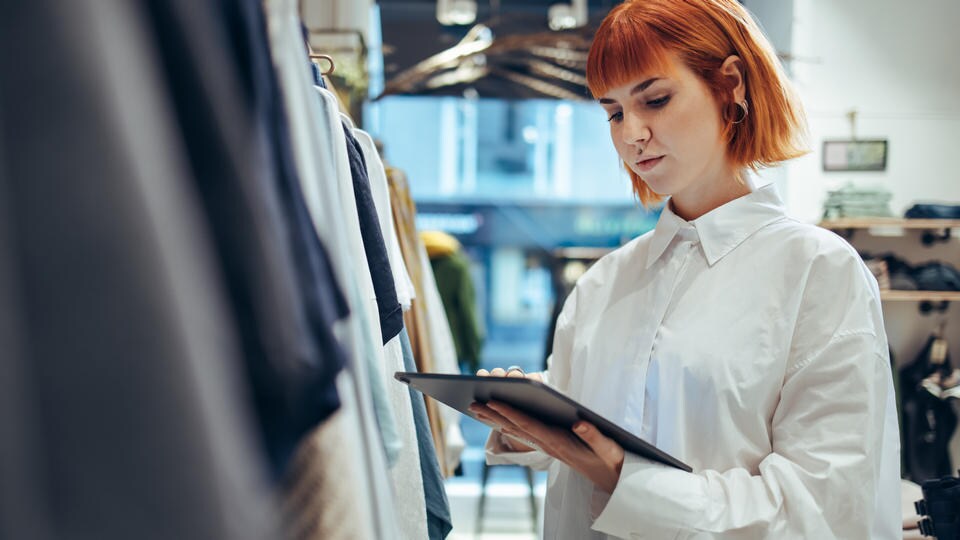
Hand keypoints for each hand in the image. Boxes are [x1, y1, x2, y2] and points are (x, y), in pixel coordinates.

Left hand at [469, 369, 624, 493]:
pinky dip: (508, 425)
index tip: (492, 401)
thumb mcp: (608, 447)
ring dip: (496, 419)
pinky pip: (524, 433)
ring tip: (477, 409)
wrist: (611, 478)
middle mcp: (548, 444)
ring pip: (516, 430)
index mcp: (558, 441)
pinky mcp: (549, 445)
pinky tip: (498, 420)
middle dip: (494, 414)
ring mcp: (546, 445)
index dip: (510, 412)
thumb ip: (594, 436)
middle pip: (515, 426)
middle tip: (471, 404)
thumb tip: (579, 424)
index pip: (528, 424)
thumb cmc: (610, 460)